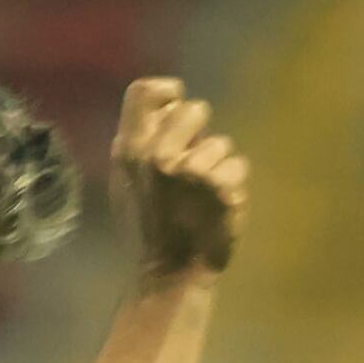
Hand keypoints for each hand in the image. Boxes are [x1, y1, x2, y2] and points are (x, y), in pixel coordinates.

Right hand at [113, 78, 247, 278]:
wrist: (168, 272)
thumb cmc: (148, 223)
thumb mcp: (126, 180)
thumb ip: (142, 140)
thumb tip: (171, 103)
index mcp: (129, 150)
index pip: (145, 90)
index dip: (168, 94)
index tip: (174, 110)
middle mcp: (158, 154)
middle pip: (196, 108)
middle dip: (200, 133)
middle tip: (191, 166)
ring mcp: (191, 170)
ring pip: (221, 143)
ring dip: (217, 166)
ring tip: (200, 197)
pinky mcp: (221, 187)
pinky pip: (237, 166)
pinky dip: (232, 186)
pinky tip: (216, 208)